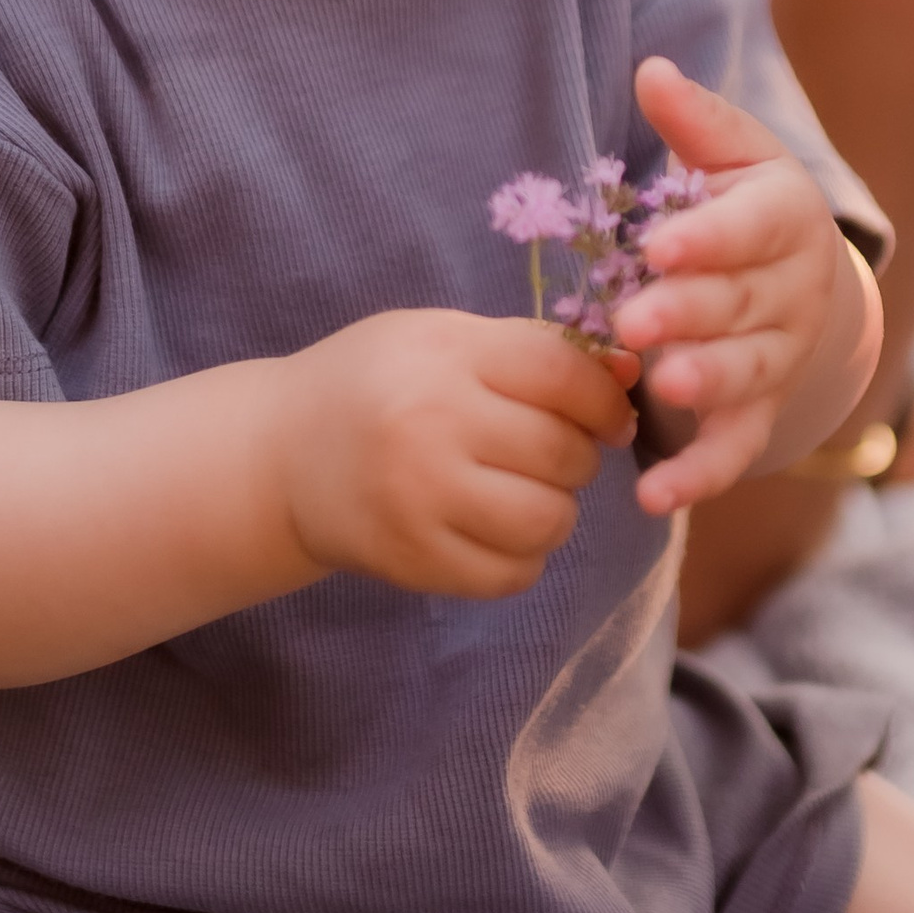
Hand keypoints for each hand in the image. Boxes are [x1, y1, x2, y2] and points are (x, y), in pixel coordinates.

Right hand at [280, 308, 638, 596]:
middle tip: (555, 455)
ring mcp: (419, 498)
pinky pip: (512, 573)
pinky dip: (523, 557)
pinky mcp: (412, 559)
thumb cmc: (379, 384)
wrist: (280, 454)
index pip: (564, 376)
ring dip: (555, 510)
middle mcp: (431, 423)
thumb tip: (633, 373)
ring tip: (525, 492)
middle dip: (579, 457)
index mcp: (445, 355)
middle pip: (563, 452)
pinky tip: (496, 530)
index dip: (606, 400)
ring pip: (547, 519)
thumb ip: (535, 351)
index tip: (609, 416)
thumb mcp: (443, 339)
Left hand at [612, 56, 872, 515]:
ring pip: (749, 373)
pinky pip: (737, 446)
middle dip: (691, 313)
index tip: (662, 244)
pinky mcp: (762, 410)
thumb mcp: (732, 154)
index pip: (754, 227)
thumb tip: (652, 71)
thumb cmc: (746, 205)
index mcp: (787, 219)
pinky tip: (653, 493)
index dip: (711, 238)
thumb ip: (694, 120)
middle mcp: (794, 292)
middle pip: (743, 304)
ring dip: (708, 383)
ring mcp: (782, 356)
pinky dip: (701, 474)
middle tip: (635, 321)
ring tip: (667, 388)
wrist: (802, 280)